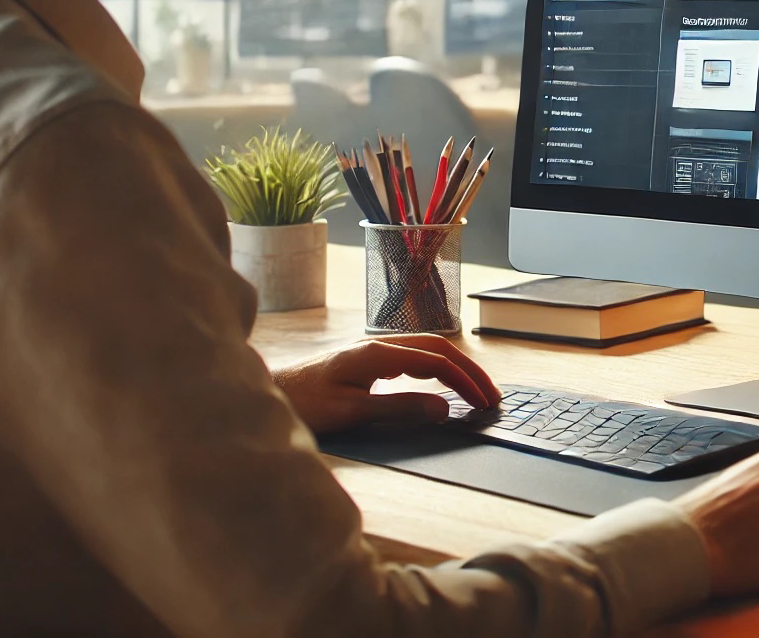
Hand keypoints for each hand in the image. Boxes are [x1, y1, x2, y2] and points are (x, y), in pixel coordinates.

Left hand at [272, 336, 503, 435]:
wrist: (266, 394)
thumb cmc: (301, 404)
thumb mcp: (351, 412)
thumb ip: (398, 408)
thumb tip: (443, 409)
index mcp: (376, 353)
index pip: (435, 360)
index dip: (464, 381)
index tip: (484, 402)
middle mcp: (377, 345)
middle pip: (437, 348)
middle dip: (469, 370)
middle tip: (491, 396)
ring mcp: (371, 351)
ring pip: (426, 350)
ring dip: (454, 368)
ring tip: (475, 390)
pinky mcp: (365, 361)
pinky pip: (412, 358)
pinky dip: (436, 370)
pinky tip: (441, 384)